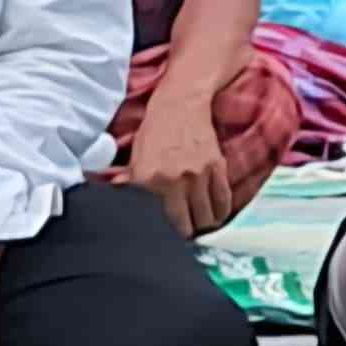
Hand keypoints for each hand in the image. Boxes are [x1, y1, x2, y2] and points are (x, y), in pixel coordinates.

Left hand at [122, 96, 237, 238]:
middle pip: (187, 222)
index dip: (164, 235)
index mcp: (147, 180)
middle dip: (188, 234)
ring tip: (202, 228)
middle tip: (185, 236)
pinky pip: (223, 197)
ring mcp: (198, 174)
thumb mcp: (135, 158)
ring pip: (207, 214)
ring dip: (205, 225)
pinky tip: (218, 216)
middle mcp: (174, 180)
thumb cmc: (154, 131)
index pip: (158, 220)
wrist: (180, 104)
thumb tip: (123, 208)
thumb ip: (130, 184)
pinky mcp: (217, 166)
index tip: (166, 240)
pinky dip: (221, 210)